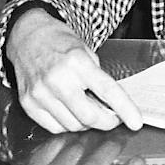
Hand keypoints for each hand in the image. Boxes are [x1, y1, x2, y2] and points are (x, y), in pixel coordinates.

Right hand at [7, 9, 143, 133]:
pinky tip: (71, 112)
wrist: (28, 36)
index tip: (136, 122)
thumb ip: (98, 79)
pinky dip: (67, 125)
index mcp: (77, 62)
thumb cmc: (60, 42)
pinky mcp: (28, 104)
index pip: (106, 90)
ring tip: (89, 109)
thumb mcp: (87, 52)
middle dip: (106, 122)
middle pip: (89, 116)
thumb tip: (112, 106)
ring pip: (72, 125)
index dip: (124, 109)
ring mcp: (40, 93)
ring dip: (87, 123)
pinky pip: (54, 127)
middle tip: (113, 117)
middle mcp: (57, 79)